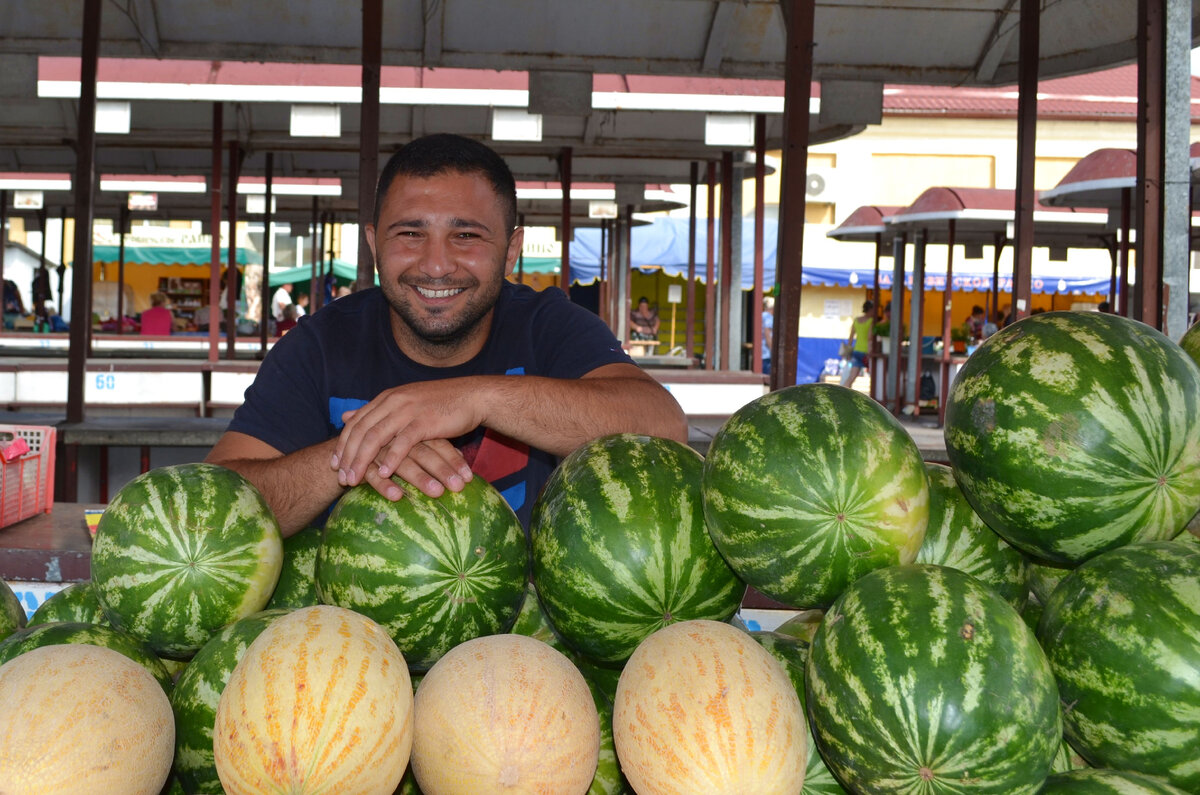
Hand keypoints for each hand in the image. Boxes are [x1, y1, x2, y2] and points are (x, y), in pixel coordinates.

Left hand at [330, 380, 480, 495]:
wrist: (473, 396)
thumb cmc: (441, 403)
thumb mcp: (404, 403)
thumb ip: (375, 411)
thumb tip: (348, 415)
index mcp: (387, 398)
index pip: (356, 421)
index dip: (343, 444)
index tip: (334, 464)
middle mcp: (393, 401)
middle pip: (361, 431)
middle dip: (348, 456)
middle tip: (341, 478)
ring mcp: (408, 410)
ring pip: (376, 437)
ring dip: (363, 461)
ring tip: (355, 480)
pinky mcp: (424, 421)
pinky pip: (403, 442)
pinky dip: (392, 459)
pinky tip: (384, 474)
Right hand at [361, 438, 471, 500]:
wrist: (346, 446)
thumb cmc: (389, 447)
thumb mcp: (414, 445)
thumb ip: (435, 448)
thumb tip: (461, 455)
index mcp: (411, 430)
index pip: (437, 444)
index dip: (453, 461)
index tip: (469, 478)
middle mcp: (398, 438)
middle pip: (424, 453)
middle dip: (443, 470)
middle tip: (459, 487)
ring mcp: (379, 450)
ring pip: (402, 463)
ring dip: (420, 478)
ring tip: (437, 493)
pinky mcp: (362, 463)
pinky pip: (374, 474)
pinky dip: (385, 485)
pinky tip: (397, 497)